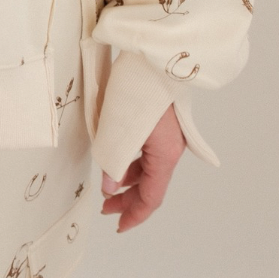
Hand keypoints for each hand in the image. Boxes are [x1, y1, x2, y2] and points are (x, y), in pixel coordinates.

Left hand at [100, 103, 185, 232]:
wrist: (152, 51)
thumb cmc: (137, 90)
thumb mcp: (118, 132)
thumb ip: (112, 164)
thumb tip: (109, 186)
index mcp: (165, 155)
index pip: (152, 197)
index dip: (135, 214)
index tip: (119, 227)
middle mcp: (171, 146)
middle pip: (151, 183)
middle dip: (128, 198)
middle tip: (106, 208)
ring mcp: (167, 131)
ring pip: (148, 165)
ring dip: (128, 178)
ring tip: (107, 185)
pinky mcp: (159, 117)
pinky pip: (146, 149)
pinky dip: (131, 160)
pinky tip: (118, 159)